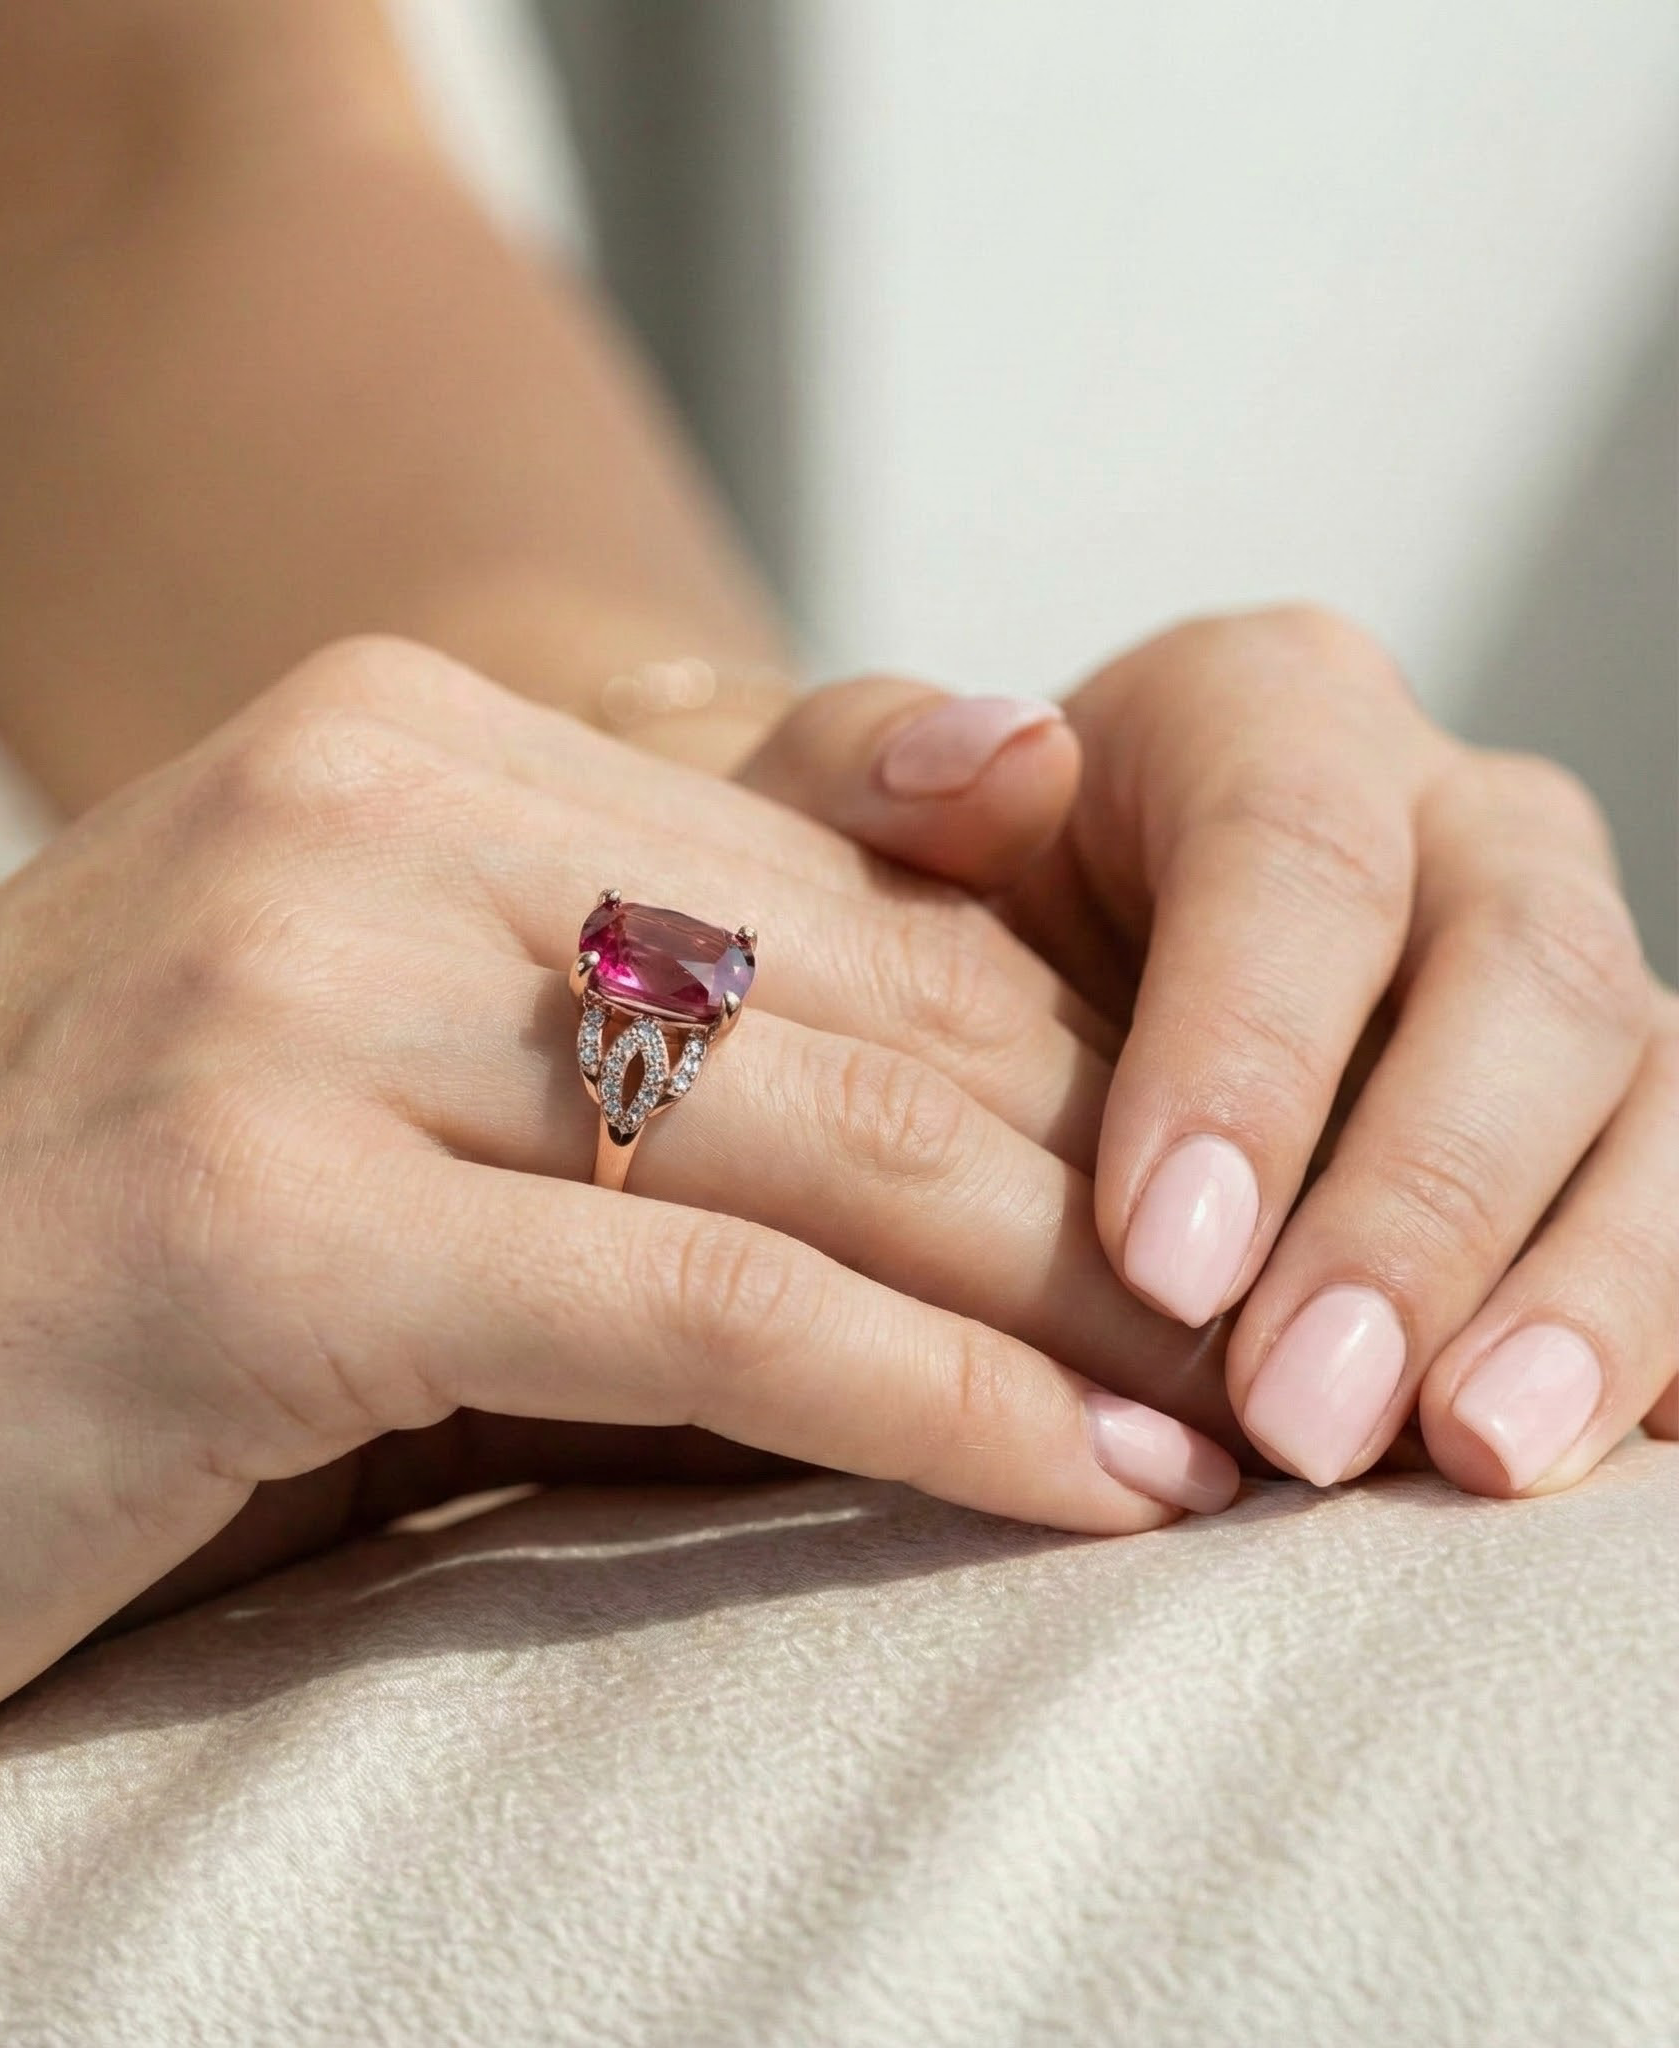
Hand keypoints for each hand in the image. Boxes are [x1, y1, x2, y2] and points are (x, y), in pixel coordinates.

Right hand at [0, 636, 1239, 1850]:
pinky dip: (920, 1399)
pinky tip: (1095, 1487)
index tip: (1228, 1199)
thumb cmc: (9, 1299)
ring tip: (1256, 1423)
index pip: (835, 893)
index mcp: (392, 747)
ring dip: (1072, 1288)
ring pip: (810, 1132)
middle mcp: (354, 800)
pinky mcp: (243, 1205)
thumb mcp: (343, 1118)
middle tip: (1304, 1326)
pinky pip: (686, 1301)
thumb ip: (590, 1080)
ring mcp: (289, 980)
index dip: (1063, 1053)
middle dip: (1112, 1176)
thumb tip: (912, 1164)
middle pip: (856, 997)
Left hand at [743, 607, 1674, 1496]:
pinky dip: (1666, 1326)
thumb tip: (1002, 754)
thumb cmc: (914, 902)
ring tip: (1476, 1462)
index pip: (1294, 857)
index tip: (1165, 1262)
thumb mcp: (844, 826)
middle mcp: (1447, 815)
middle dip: (1421, 1212)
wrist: (1008, 956)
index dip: (1251, 1058)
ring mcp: (1557, 959)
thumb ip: (877, 771)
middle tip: (1305, 1420)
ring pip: (1652, 1090)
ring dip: (1588, 1289)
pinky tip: (1601, 1454)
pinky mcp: (1611, 1105)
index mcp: (1259, 713)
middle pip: (1521, 976)